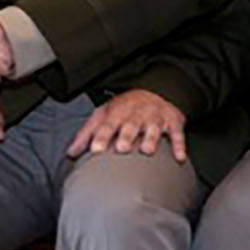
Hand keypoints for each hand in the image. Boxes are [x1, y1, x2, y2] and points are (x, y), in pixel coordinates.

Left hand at [67, 90, 187, 161]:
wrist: (154, 91)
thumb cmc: (124, 109)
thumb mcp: (103, 115)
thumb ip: (87, 134)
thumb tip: (70, 153)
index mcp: (117, 113)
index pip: (106, 125)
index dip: (101, 136)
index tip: (96, 149)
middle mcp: (136, 115)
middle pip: (130, 126)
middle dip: (126, 136)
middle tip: (121, 148)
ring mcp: (155, 118)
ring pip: (152, 129)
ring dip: (150, 139)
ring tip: (147, 151)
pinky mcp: (172, 122)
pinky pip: (176, 134)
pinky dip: (179, 145)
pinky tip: (179, 157)